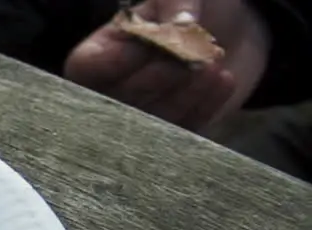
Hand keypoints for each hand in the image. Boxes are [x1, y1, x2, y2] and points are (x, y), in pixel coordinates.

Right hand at [63, 0, 271, 132]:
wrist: (224, 32)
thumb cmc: (184, 11)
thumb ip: (174, 5)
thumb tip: (182, 25)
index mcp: (95, 56)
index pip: (87, 68)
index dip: (122, 58)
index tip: (160, 39)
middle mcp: (107, 93)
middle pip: (120, 99)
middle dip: (160, 76)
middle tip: (195, 55)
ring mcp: (138, 120)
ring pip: (151, 119)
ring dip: (186, 92)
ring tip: (215, 63)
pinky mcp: (170, 134)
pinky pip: (180, 130)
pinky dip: (205, 106)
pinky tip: (223, 80)